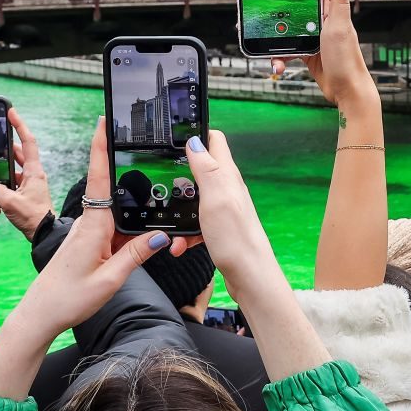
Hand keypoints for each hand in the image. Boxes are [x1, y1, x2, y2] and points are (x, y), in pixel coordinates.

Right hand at [0, 108, 52, 240]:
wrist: (43, 233)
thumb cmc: (32, 217)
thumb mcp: (11, 202)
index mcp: (34, 172)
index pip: (28, 142)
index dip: (20, 126)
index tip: (12, 113)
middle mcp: (34, 174)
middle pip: (20, 151)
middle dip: (8, 142)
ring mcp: (31, 183)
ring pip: (16, 166)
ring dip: (4, 161)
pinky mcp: (27, 192)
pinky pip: (13, 179)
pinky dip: (4, 177)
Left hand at [15, 117, 165, 342]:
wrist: (41, 315)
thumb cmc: (69, 299)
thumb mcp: (110, 279)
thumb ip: (137, 255)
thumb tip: (162, 235)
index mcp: (93, 226)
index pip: (98, 177)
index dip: (101, 148)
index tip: (104, 122)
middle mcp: (88, 223)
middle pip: (111, 188)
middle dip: (125, 167)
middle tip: (140, 144)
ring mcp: (87, 232)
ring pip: (115, 210)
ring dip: (131, 205)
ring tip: (152, 196)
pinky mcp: (88, 242)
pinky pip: (112, 226)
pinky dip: (127, 225)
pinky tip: (140, 233)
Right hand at [184, 131, 271, 290]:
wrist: (249, 277)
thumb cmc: (236, 239)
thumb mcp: (216, 197)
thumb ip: (206, 168)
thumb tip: (194, 141)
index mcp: (227, 176)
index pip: (214, 141)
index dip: (195, 133)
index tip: (173, 135)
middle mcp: (226, 189)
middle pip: (199, 168)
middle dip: (177, 174)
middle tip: (160, 182)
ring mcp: (222, 209)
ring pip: (193, 200)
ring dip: (178, 210)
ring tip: (169, 226)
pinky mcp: (219, 228)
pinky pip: (195, 224)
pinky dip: (185, 232)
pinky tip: (179, 244)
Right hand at [274, 0, 376, 107]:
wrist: (346, 91)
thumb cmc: (347, 60)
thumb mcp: (340, 26)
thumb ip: (336, 0)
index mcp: (334, 5)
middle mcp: (324, 14)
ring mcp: (314, 30)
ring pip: (287, 21)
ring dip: (275, 31)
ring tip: (264, 34)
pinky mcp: (306, 47)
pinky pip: (286, 45)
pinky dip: (279, 56)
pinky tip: (277, 66)